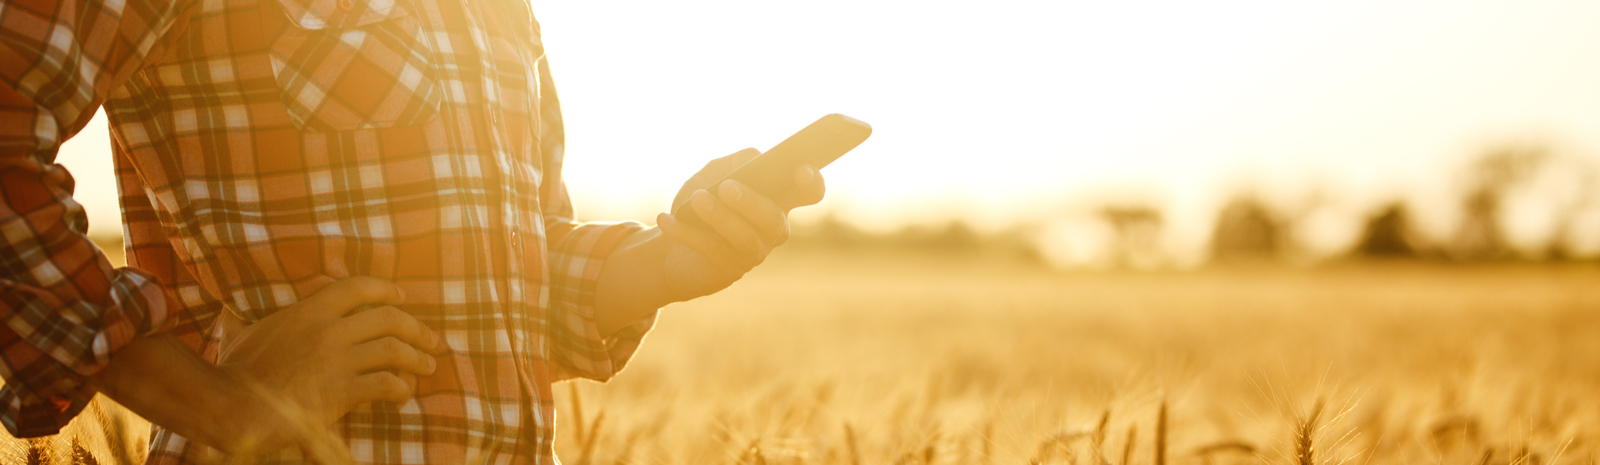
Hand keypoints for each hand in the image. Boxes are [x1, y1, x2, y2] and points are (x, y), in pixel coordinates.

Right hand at [212, 277, 444, 453]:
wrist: (230, 407)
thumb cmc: (233, 374)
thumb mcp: (238, 335)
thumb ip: (241, 318)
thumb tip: (226, 309)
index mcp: (307, 311)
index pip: (358, 287)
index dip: (386, 290)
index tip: (403, 299)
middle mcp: (327, 330)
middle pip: (389, 318)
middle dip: (417, 329)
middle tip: (431, 341)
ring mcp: (336, 360)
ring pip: (394, 351)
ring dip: (417, 360)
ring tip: (427, 368)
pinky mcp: (341, 392)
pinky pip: (385, 384)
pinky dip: (400, 389)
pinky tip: (402, 395)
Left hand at [655, 148, 825, 298]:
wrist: (672, 242)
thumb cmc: (701, 202)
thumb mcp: (713, 174)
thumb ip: (735, 162)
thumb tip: (754, 159)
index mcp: (778, 200)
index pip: (808, 192)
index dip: (812, 183)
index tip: (802, 169)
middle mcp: (772, 230)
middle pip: (773, 219)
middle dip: (751, 203)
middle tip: (726, 187)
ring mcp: (753, 253)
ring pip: (744, 238)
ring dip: (719, 217)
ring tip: (697, 199)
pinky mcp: (728, 271)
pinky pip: (711, 250)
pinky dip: (686, 233)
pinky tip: (666, 219)